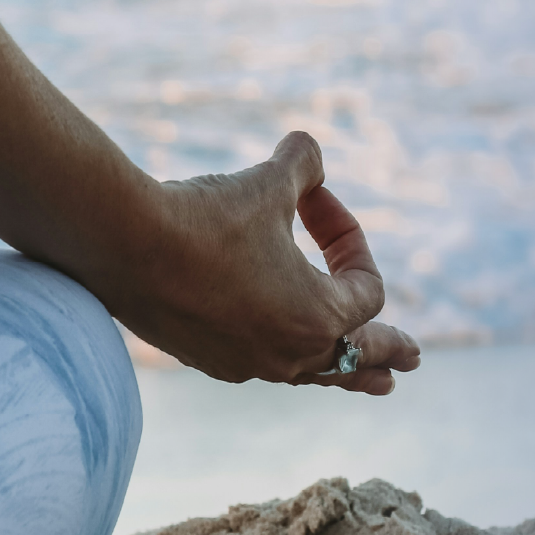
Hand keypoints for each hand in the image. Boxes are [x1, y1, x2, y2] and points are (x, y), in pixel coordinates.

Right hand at [92, 132, 421, 394]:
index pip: (366, 287)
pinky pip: (263, 366)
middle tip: (413, 362)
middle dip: (386, 353)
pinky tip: (284, 360)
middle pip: (355, 356)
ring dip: (343, 371)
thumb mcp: (268, 182)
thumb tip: (309, 149)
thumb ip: (303, 166)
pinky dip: (285, 359)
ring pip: (311, 373)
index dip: (349, 237)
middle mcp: (289, 354)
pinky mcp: (208, 360)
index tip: (314, 197)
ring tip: (372, 384)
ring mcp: (247, 364)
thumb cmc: (205, 215)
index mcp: (319, 317)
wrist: (122, 244)